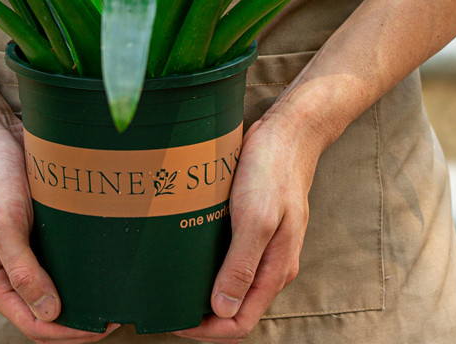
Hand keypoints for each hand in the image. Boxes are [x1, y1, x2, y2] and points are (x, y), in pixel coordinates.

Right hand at [0, 116, 119, 343]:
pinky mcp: (35, 234)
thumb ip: (22, 270)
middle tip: (114, 317)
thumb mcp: (3, 224)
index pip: (31, 323)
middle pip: (44, 313)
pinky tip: (100, 269)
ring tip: (112, 298)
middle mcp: (5, 272)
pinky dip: (78, 273)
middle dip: (77, 322)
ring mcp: (20, 254)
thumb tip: (49, 312)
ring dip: (80, 299)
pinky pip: (58, 264)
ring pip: (53, 290)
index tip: (100, 327)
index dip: (66, 332)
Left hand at [174, 113, 321, 342]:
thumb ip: (242, 266)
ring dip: (204, 290)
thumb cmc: (272, 171)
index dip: (207, 331)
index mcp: (276, 269)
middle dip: (202, 315)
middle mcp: (271, 263)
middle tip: (166, 305)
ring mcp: (263, 244)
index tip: (175, 321)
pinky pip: (230, 257)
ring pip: (232, 283)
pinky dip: (208, 264)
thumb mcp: (256, 218)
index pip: (240, 322)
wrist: (288, 132)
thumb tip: (222, 310)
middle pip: (235, 307)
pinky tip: (186, 253)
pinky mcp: (253, 224)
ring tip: (171, 283)